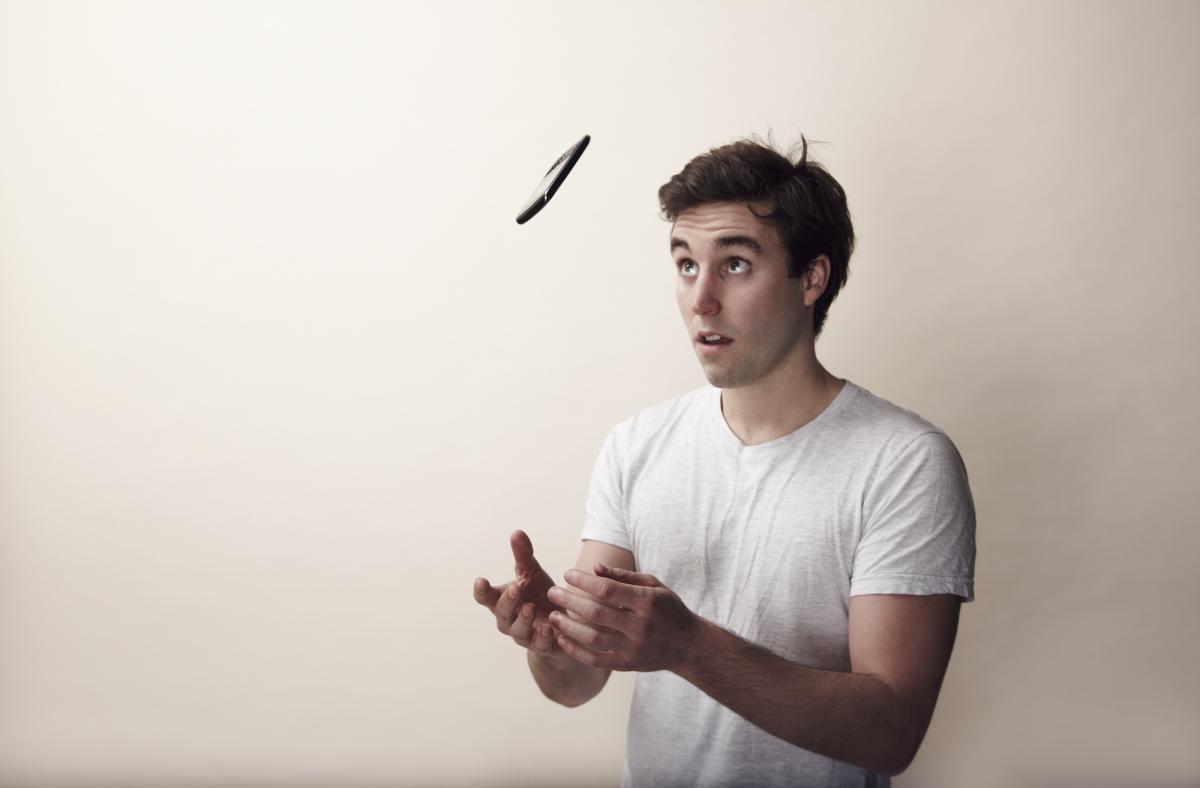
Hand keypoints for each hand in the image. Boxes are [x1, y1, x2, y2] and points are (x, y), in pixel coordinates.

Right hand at [473, 530, 563, 659]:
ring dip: (523, 620)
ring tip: (530, 608)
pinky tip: (549, 629)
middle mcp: (509, 619)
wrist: (561, 623)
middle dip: (508, 601)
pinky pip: (539, 646)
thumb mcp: (532, 573)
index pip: (485, 597)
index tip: (480, 581)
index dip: (481, 591)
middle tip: (516, 588)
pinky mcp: (542, 647)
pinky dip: (542, 638)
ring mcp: (524, 635)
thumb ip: (523, 556)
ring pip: (518, 631)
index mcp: (502, 600)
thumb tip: (516, 532)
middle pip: (501, 612)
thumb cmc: (539, 595)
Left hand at [545, 563, 698, 671]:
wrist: (688, 646)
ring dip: (568, 627)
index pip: (608, 590)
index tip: (568, 574)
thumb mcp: (654, 585)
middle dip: (570, 601)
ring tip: (553, 616)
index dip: (584, 581)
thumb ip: (624, 576)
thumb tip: (594, 568)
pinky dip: (576, 650)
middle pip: (596, 613)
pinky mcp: (627, 665)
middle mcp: (639, 626)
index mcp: (646, 602)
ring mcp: (632, 648)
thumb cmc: (668, 609)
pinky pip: (596, 660)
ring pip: (592, 638)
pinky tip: (562, 639)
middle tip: (552, 592)